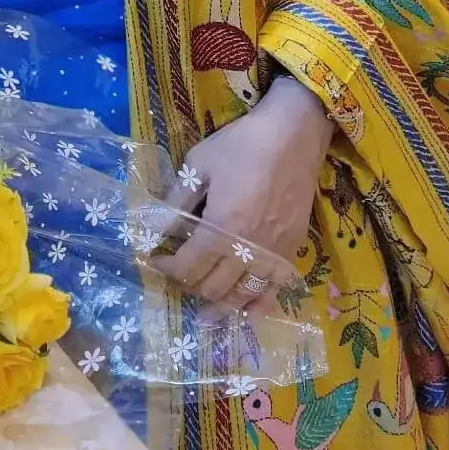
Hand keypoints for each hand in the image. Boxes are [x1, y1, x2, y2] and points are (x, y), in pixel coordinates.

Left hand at [150, 77, 332, 307]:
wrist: (294, 136)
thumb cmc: (242, 144)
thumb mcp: (199, 163)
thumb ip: (177, 199)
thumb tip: (156, 226)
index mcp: (221, 226)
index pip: (187, 266)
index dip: (166, 268)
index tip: (154, 260)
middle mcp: (248, 248)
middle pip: (212, 287)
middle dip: (188, 285)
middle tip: (176, 274)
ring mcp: (273, 254)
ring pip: (241, 296)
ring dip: (218, 304)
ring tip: (202, 307)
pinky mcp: (292, 251)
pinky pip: (273, 292)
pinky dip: (257, 307)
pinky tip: (244, 313)